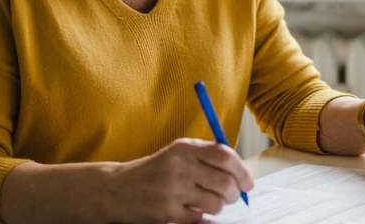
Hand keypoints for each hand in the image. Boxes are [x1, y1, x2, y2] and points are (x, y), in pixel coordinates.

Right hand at [107, 137, 253, 222]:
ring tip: (207, 203)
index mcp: (185, 148)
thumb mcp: (178, 153)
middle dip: (233, 193)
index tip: (248, 183)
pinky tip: (194, 212)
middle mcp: (180, 166)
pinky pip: (200, 219)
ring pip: (216, 204)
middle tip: (230, 196)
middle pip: (225, 182)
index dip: (242, 171)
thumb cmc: (155, 171)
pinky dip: (203, 218)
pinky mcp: (167, 214)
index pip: (225, 156)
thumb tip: (241, 173)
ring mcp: (173, 191)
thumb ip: (207, 156)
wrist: (117, 190)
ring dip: (218, 207)